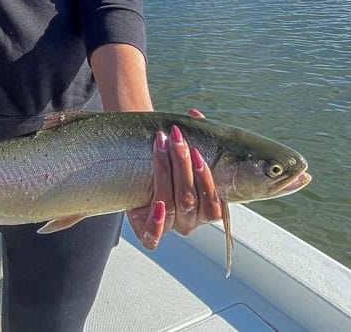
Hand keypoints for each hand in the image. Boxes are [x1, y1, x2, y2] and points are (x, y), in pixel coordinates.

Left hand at [126, 113, 222, 249]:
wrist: (138, 174)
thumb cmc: (169, 165)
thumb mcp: (185, 155)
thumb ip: (195, 137)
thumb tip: (195, 114)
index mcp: (206, 211)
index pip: (212, 202)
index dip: (205, 178)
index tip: (195, 151)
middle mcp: (189, 223)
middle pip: (188, 198)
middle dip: (181, 164)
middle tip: (175, 137)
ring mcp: (169, 228)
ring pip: (170, 205)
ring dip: (165, 172)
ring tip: (160, 144)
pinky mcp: (146, 234)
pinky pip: (153, 237)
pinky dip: (157, 223)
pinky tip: (158, 205)